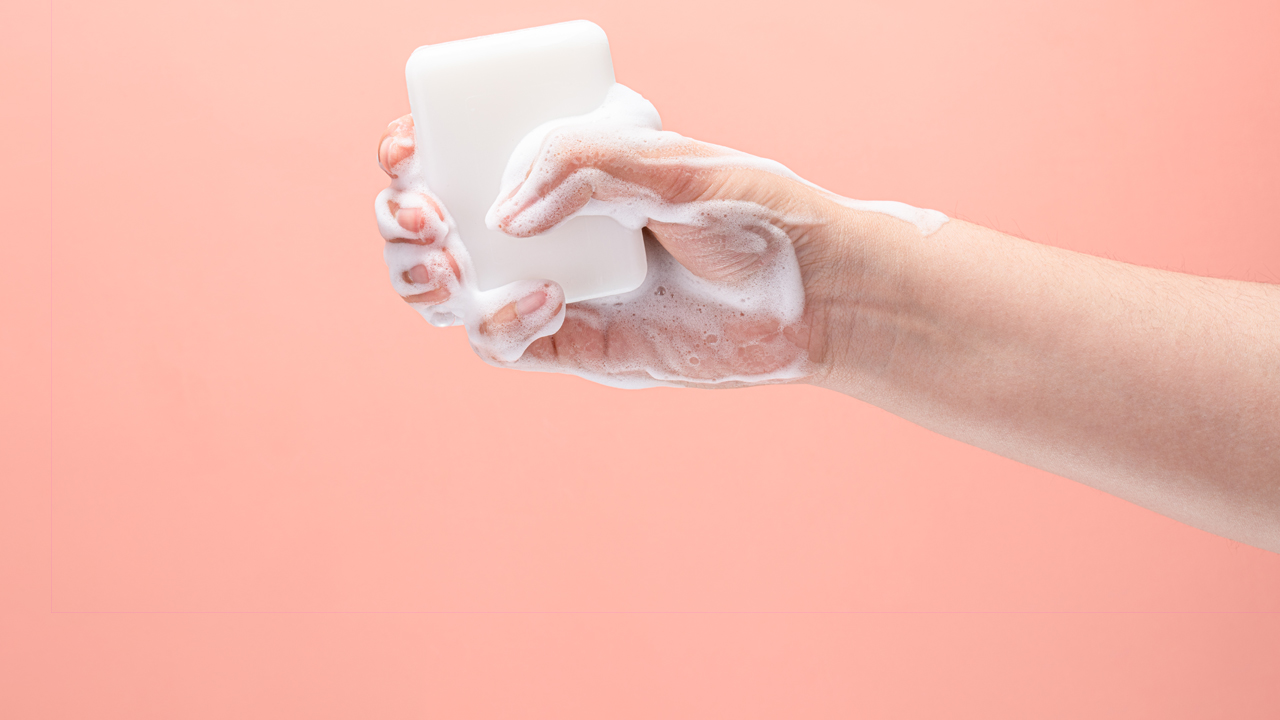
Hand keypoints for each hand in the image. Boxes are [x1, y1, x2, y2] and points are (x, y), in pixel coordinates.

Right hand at [376, 86, 870, 387]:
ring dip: (423, 278)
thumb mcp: (674, 164)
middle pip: (433, 226)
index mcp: (561, 168)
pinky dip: (503, 323)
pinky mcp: (573, 344)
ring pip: (449, 290)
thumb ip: (587, 165)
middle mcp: (546, 227)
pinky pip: (502, 342)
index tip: (409, 149)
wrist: (812, 295)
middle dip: (402, 220)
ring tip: (450, 263)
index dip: (413, 152)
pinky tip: (549, 300)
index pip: (460, 153)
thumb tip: (503, 215)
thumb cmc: (755, 214)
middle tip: (426, 215)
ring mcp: (553, 286)